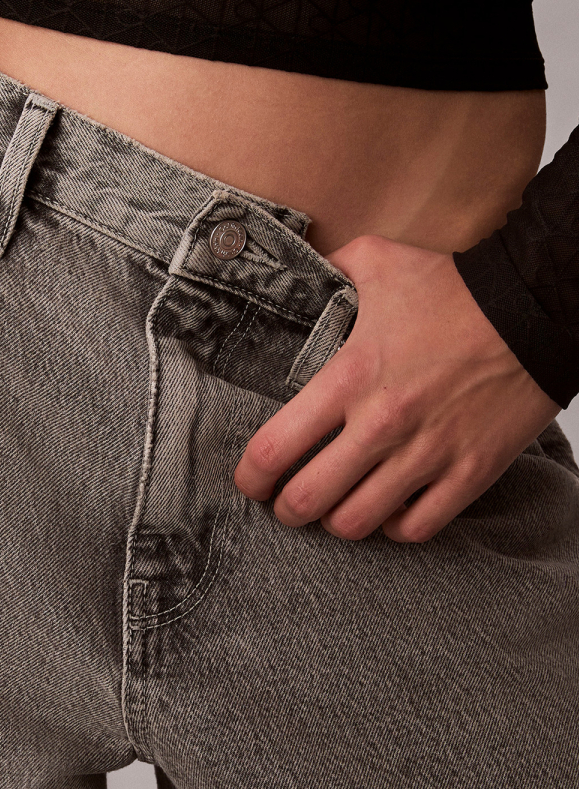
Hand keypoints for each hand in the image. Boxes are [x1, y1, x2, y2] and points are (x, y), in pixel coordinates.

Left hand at [233, 234, 559, 542]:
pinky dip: (395, 526)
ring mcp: (428, 455)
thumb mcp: (381, 261)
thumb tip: (299, 266)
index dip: (250, 476)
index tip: (251, 478)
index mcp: (350, 378)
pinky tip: (390, 508)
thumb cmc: (457, 290)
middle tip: (287, 501)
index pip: (274, 449)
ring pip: (356, 523)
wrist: (537, 309)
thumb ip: (330, 268)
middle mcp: (382, 425)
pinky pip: (416, 528)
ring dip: (337, 520)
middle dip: (287, 508)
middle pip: (307, 499)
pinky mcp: (469, 474)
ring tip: (336, 506)